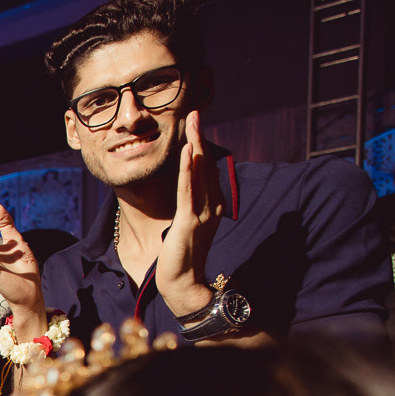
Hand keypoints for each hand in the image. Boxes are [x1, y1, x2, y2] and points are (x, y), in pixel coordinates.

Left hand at [154, 111, 225, 319]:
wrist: (182, 281)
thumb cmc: (182, 253)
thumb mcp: (189, 222)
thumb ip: (192, 202)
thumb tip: (189, 185)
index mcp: (213, 204)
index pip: (208, 169)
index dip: (202, 145)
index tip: (194, 125)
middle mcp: (213, 205)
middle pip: (207, 164)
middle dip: (200, 137)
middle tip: (194, 114)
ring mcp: (203, 213)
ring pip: (200, 173)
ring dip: (196, 146)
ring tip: (192, 123)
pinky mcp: (189, 221)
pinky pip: (189, 190)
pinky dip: (189, 170)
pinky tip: (188, 152)